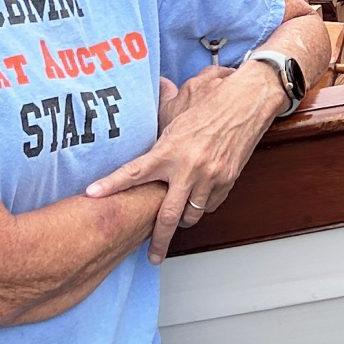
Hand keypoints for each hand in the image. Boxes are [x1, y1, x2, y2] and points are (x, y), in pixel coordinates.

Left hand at [86, 62, 280, 261]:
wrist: (250, 100)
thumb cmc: (215, 98)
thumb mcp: (182, 102)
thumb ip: (163, 105)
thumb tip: (155, 86)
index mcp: (170, 149)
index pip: (134, 171)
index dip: (111, 184)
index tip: (93, 195)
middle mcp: (188, 168)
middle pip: (166, 216)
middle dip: (158, 241)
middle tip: (153, 257)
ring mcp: (209, 178)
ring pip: (191, 215)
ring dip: (183, 220)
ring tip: (177, 218)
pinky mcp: (227, 181)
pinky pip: (211, 205)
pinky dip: (203, 205)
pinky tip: (199, 197)